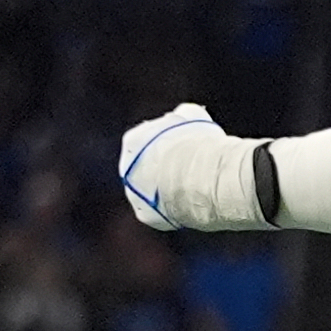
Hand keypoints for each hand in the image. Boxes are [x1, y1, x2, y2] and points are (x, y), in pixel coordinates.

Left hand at [120, 105, 269, 231]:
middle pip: (148, 168)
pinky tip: (193, 205)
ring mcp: (133, 192)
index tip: (192, 151)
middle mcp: (127, 166)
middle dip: (168, 169)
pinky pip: (161, 212)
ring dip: (171, 191)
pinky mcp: (145, 214)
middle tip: (197, 172)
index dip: (173, 147)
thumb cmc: (202, 145)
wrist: (203, 177)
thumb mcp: (194, 119)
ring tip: (198, 190)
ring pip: (153, 192)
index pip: (150, 142)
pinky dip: (175, 209)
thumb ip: (184, 118)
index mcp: (134, 140)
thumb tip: (186, 116)